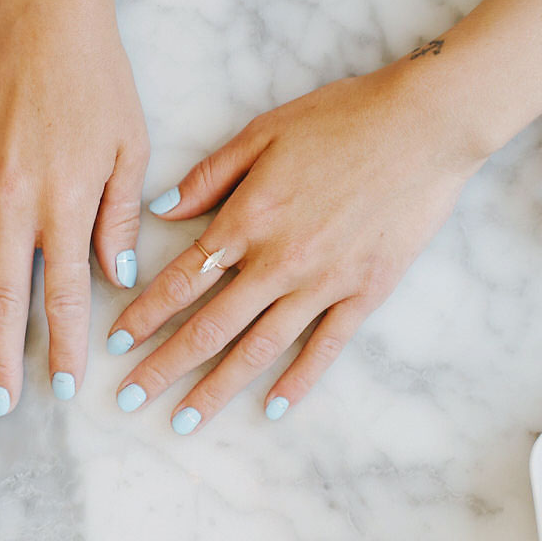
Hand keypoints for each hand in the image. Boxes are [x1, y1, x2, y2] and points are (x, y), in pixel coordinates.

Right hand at [0, 0, 148, 413]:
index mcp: (66, 203)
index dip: (62, 347)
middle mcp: (13, 201)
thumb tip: (115, 278)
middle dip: (3, 359)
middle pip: (2, 299)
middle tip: (2, 405)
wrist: (45, 9)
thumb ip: (119, 218)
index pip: (64, 296)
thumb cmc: (98, 75)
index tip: (62, 388)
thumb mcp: (129, 147)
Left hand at [107, 60, 484, 431]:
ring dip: (217, 388)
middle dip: (164, 367)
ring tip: (184, 422)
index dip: (145, 315)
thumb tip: (161, 209)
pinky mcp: (365, 293)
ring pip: (259, 348)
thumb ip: (210, 176)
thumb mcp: (263, 131)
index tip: (116, 343)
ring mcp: (324, 283)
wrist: (425, 125)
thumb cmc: (343, 118)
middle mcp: (279, 261)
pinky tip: (273, 407)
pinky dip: (298, 380)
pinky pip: (325, 347)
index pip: (181, 280)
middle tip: (129, 399)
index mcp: (248, 220)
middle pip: (209, 327)